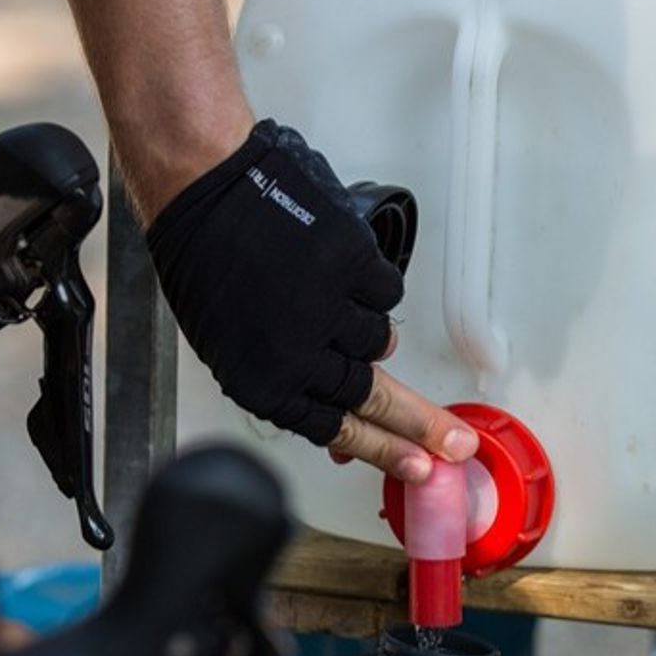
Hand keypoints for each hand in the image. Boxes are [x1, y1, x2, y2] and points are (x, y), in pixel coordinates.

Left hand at [147, 121, 474, 482]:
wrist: (203, 189)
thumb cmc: (206, 263)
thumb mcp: (233, 345)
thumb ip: (289, 386)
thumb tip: (339, 425)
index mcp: (262, 383)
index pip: (338, 431)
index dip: (385, 451)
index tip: (419, 465)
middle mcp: (297, 353)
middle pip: (374, 398)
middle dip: (419, 423)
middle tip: (453, 441)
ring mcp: (327, 307)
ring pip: (380, 341)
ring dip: (367, 328)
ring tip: (330, 299)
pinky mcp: (350, 262)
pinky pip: (385, 291)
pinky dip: (371, 284)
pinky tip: (340, 270)